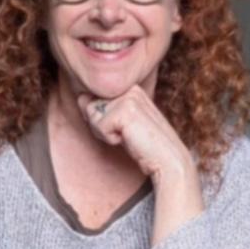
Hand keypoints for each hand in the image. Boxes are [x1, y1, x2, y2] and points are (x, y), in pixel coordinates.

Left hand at [77, 84, 195, 185]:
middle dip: (100, 126)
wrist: (168, 160)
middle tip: (126, 135)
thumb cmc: (144, 145)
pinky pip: (99, 126)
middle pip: (90, 106)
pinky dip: (110, 138)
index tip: (124, 130)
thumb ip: (99, 108)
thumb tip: (81, 97)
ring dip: (104, 132)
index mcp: (130, 88)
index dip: (101, 121)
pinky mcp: (126, 110)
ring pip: (92, 115)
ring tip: (128, 137)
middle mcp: (130, 88)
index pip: (93, 100)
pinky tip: (129, 139)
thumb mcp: (118, 124)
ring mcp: (129, 96)